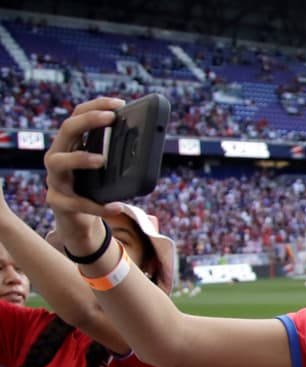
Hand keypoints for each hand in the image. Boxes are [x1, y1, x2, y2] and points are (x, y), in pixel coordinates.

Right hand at [43, 98, 127, 253]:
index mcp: (70, 145)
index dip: (96, 106)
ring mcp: (54, 180)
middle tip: (110, 118)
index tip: (119, 104)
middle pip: (66, 130)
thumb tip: (150, 142)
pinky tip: (116, 207)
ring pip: (59, 162)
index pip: (77, 116)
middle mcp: (57, 156)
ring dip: (80, 158)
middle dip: (88, 121)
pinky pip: (78, 204)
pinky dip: (98, 206)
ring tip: (102, 160)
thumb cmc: (93, 190)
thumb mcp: (105, 170)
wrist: (78, 223)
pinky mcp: (58, 203)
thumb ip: (117, 156)